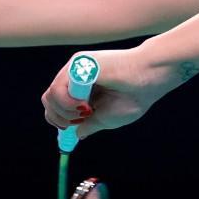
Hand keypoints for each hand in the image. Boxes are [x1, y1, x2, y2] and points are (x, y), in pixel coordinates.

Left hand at [41, 47, 176, 141]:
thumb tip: (78, 134)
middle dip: (59, 118)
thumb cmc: (134, 96)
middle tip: (77, 122)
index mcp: (83, 89)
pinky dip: (66, 103)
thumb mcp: (107, 118)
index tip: (71, 129)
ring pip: (50, 96)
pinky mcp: (78, 63)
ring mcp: (76, 69)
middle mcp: (76, 77)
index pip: (57, 105)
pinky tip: (83, 106)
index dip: (60, 120)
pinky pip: (58, 87)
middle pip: (49, 100)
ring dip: (64, 112)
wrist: (149, 78)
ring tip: (84, 113)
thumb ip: (90, 125)